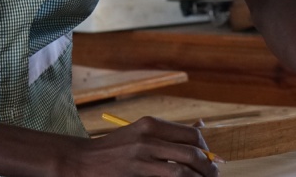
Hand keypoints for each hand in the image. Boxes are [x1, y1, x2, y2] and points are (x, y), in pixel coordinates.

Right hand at [67, 116, 218, 176]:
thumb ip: (169, 132)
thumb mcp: (141, 133)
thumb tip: (201, 126)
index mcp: (151, 124)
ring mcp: (142, 156)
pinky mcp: (137, 172)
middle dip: (208, 166)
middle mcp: (148, 137)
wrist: (82, 160)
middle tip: (213, 174)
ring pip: (184, 168)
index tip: (209, 158)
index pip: (191, 135)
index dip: (206, 148)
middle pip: (192, 152)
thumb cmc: (115, 148)